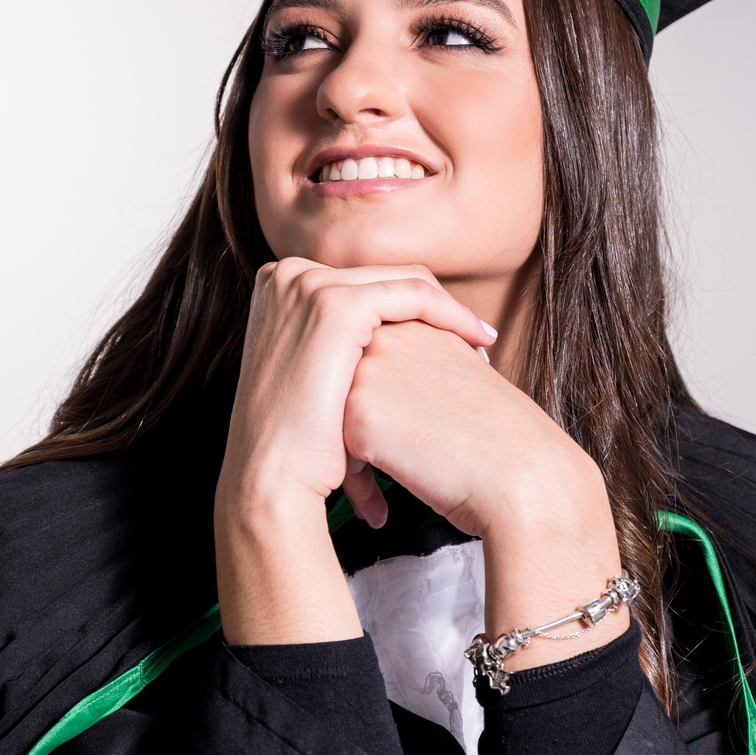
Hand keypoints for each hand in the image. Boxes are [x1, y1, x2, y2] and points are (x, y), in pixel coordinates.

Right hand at [215, 259, 493, 643]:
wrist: (272, 479)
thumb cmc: (299, 445)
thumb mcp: (314, 379)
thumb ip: (342, 349)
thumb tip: (387, 350)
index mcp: (281, 286)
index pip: (366, 283)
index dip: (413, 309)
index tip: (450, 338)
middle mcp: (291, 275)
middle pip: (386, 277)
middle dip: (436, 308)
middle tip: (476, 340)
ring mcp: (310, 287)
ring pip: (406, 282)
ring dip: (452, 312)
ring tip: (483, 345)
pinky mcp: (335, 306)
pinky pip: (415, 295)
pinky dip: (453, 315)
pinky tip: (478, 341)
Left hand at [343, 323, 623, 667]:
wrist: (525, 476)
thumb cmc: (503, 442)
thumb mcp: (462, 380)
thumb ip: (421, 368)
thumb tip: (390, 392)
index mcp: (418, 324)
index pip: (371, 362)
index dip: (383, 410)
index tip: (404, 449)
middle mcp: (388, 336)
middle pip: (343, 383)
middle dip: (350, 430)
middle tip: (368, 476)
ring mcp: (368, 371)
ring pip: (330, 415)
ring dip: (347, 458)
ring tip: (371, 496)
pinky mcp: (357, 413)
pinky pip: (333, 449)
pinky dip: (353, 482)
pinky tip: (377, 511)